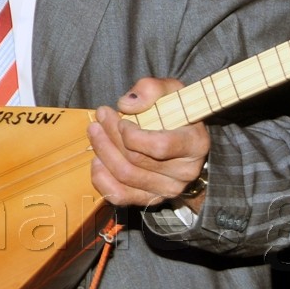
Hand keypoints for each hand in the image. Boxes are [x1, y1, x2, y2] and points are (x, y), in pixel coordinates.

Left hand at [87, 77, 210, 210]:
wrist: (184, 140)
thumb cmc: (177, 113)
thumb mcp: (171, 91)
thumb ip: (151, 89)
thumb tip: (125, 105)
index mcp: (195, 144)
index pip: (159, 147)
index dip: (133, 134)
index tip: (122, 117)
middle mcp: (184, 172)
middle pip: (136, 159)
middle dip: (111, 135)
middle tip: (101, 116)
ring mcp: (167, 189)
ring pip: (125, 176)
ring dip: (103, 152)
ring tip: (95, 131)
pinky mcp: (149, 199)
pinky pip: (120, 196)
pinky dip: (102, 179)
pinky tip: (97, 161)